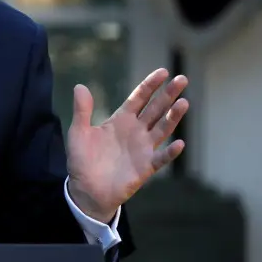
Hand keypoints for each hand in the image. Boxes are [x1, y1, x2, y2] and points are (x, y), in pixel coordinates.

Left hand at [67, 68, 188, 222]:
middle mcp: (136, 131)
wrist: (86, 189)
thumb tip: (80, 86)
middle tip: (182, 79)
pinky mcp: (145, 167)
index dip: (150, 85)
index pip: (139, 98)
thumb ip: (82, 111)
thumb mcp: (79, 133)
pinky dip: (170, 152)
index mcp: (121, 120)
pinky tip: (179, 144)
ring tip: (183, 103)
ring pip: (162, 129)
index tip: (163, 71)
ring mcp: (143, 148)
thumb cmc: (82, 160)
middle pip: (155, 109)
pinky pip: (161, 158)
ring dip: (173, 117)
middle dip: (168, 94)